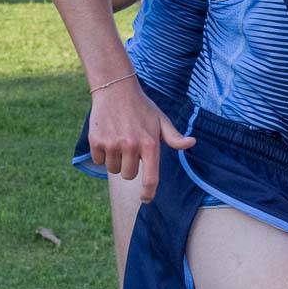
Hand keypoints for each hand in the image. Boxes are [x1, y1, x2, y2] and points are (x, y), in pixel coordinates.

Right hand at [88, 78, 195, 201]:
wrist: (115, 89)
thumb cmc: (142, 107)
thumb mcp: (161, 120)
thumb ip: (174, 136)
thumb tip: (192, 143)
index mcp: (150, 144)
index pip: (150, 178)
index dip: (148, 193)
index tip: (146, 199)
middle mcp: (131, 146)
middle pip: (128, 175)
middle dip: (129, 166)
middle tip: (130, 148)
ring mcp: (112, 144)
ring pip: (113, 169)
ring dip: (115, 160)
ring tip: (119, 139)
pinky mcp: (96, 141)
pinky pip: (98, 161)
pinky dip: (101, 154)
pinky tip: (107, 137)